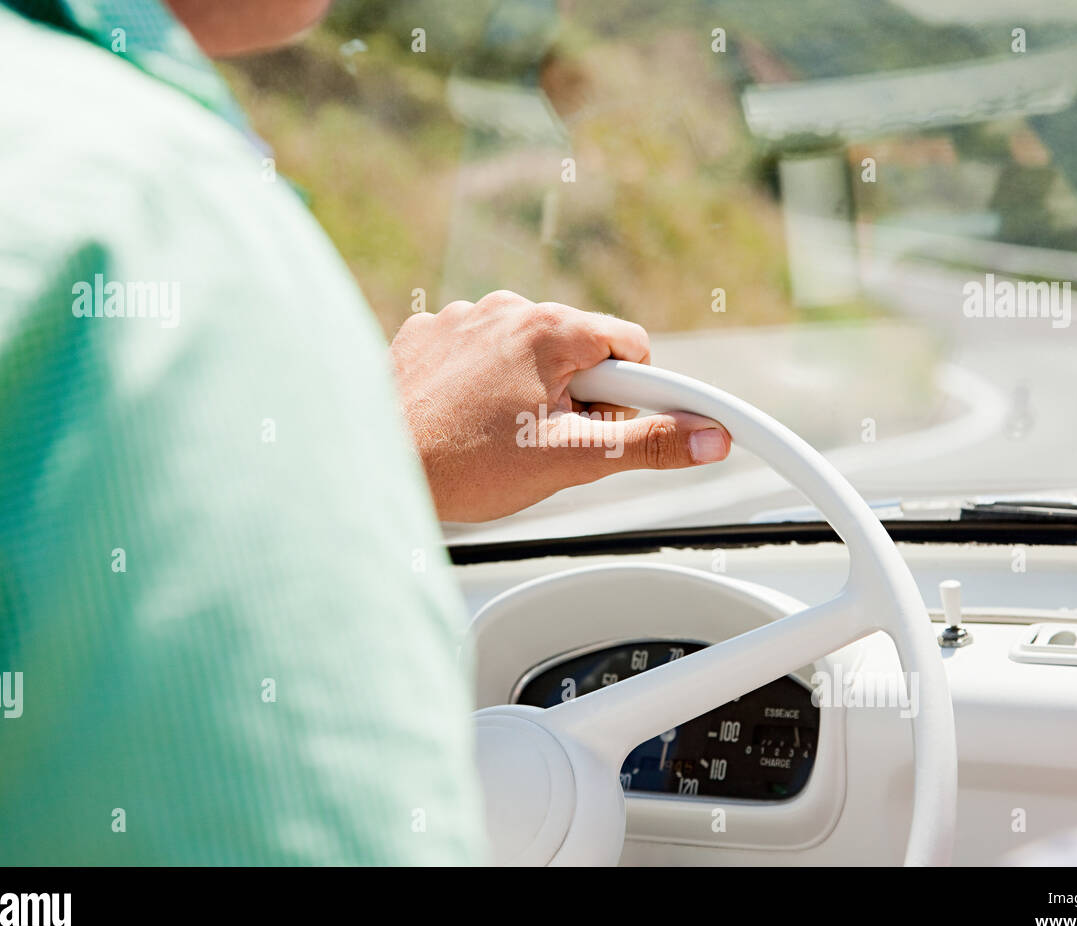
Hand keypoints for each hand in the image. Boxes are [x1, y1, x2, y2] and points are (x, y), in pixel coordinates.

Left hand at [390, 290, 731, 521]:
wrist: (368, 466)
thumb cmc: (463, 466)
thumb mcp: (570, 460)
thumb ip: (647, 444)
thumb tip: (708, 437)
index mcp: (550, 329)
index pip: (631, 344)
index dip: (631, 393)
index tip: (610, 424)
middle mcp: (506, 308)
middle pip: (578, 348)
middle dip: (577, 394)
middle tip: (545, 441)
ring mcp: (460, 317)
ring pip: (525, 351)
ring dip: (528, 388)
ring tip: (496, 436)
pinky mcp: (424, 333)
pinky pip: (475, 350)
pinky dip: (479, 381)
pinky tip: (460, 419)